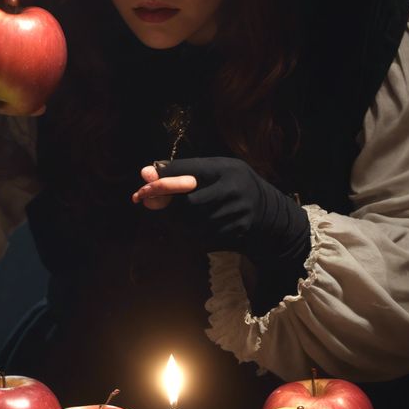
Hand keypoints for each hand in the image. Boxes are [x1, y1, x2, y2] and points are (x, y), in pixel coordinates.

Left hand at [131, 156, 306, 261]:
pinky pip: (200, 238)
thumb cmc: (231, 185)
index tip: (141, 191)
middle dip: (169, 208)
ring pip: (192, 224)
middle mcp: (236, 192)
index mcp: (228, 170)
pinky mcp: (235, 235)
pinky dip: (188, 234)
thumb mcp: (212, 170)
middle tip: (155, 205)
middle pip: (188, 205)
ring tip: (176, 216)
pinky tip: (193, 227)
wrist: (267, 214)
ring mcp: (238, 216)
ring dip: (175, 223)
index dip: (162, 185)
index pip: (188, 176)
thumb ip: (180, 171)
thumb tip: (144, 173)